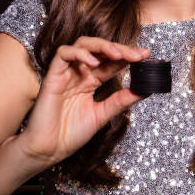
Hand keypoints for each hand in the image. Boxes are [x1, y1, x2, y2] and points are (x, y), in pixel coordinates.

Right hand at [16, 37, 149, 166]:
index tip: (146, 55)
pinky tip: (93, 62)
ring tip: (118, 54)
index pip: (111, 62)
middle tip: (137, 54)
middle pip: (99, 49)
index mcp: (91, 82)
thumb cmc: (70, 134)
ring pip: (82, 45)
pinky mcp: (52, 76)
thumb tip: (145, 89)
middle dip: (119, 48)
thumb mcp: (102, 115)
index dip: (128, 56)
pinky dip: (79, 53)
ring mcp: (66, 73)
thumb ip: (121, 101)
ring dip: (101, 46)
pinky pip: (63, 54)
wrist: (49, 149)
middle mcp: (79, 73)